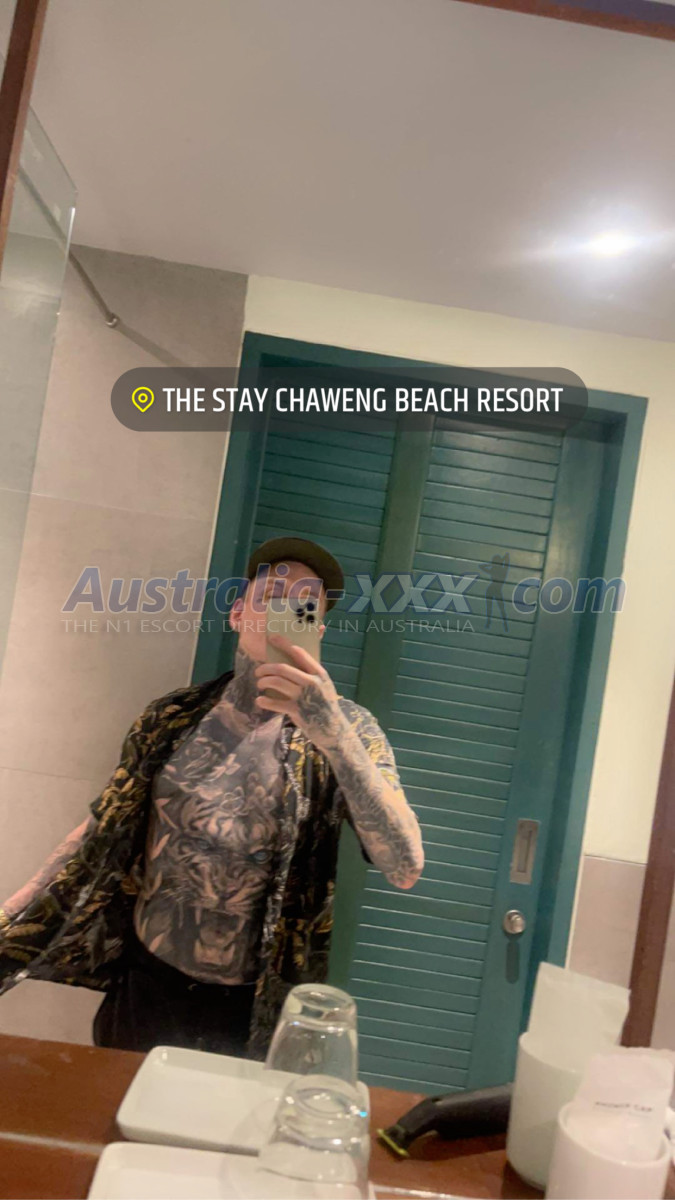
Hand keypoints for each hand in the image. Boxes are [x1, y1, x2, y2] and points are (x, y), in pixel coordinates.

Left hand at [254, 636, 347, 751]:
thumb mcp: (324, 686)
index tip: (272, 638)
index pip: (299, 653)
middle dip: (266, 668)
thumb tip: (289, 664)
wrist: (333, 730)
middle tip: (259, 671)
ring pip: (277, 682)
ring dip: (264, 681)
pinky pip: (275, 703)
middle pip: (283, 668)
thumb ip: (310, 675)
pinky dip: (265, 701)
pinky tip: (260, 700)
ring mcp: (304, 697)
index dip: (283, 644)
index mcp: (320, 673)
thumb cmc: (325, 705)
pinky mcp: (297, 711)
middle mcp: (312, 682)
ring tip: (259, 684)